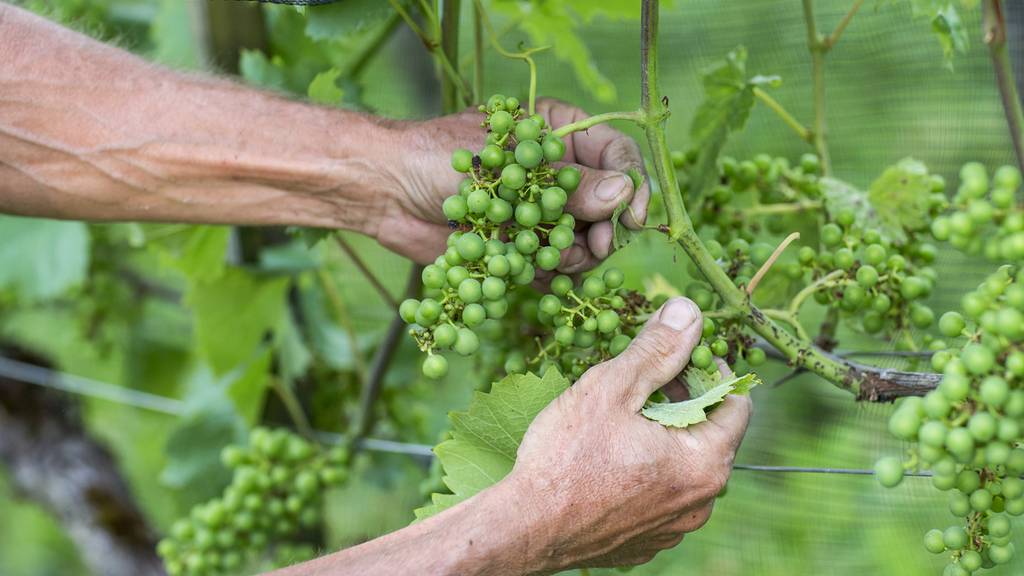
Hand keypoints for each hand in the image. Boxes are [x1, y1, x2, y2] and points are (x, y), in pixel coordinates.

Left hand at [375, 99, 648, 270]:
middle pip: (610, 203)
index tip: (634, 217)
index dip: (633, 184)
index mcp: (557, 132)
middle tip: (597, 248)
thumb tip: (622, 192)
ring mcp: (539, 212)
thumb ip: (563, 184)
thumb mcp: (504, 165)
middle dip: (607, 230)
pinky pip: (553, 268)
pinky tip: (530, 274)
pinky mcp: (520, 246)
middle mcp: (555, 172)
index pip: (617, 152)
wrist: (383, 191)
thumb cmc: (435, 157)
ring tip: (549, 260)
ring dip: (577, 256)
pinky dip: (551, 276)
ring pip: (586, 241)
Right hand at [500, 297, 751, 571]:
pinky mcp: (646, 542)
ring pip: (683, 467)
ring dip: (664, 437)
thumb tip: (690, 313)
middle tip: (644, 379)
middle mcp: (699, 503)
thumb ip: (657, 349)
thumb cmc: (566, 457)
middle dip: (684, 401)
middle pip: (709, 436)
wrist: (524, 527)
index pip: (737, 405)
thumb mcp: (612, 388)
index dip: (712, 371)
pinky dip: (647, 471)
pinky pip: (659, 496)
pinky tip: (610, 457)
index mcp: (704, 464)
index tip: (681, 354)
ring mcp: (673, 527)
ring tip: (623, 417)